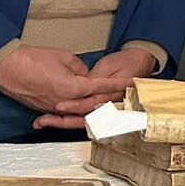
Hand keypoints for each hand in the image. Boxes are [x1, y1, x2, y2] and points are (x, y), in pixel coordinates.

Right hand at [0, 45, 133, 128]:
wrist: (5, 67)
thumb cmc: (33, 59)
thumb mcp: (64, 57)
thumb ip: (81, 68)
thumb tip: (86, 75)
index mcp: (74, 88)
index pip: (103, 87)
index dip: (118, 85)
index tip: (131, 83)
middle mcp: (66, 102)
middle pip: (94, 105)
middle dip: (111, 100)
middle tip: (124, 97)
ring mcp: (54, 108)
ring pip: (80, 113)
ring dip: (95, 110)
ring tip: (110, 107)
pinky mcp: (43, 109)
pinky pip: (64, 115)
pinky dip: (75, 114)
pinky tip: (84, 113)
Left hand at [33, 48, 157, 130]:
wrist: (142, 62)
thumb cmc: (127, 62)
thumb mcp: (108, 65)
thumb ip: (92, 77)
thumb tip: (79, 84)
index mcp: (112, 94)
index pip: (91, 104)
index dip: (74, 106)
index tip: (58, 106)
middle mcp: (109, 104)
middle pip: (84, 118)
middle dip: (63, 120)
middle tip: (45, 119)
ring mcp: (106, 108)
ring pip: (82, 121)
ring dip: (62, 122)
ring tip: (43, 122)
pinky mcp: (101, 108)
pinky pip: (83, 118)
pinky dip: (67, 120)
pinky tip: (51, 120)